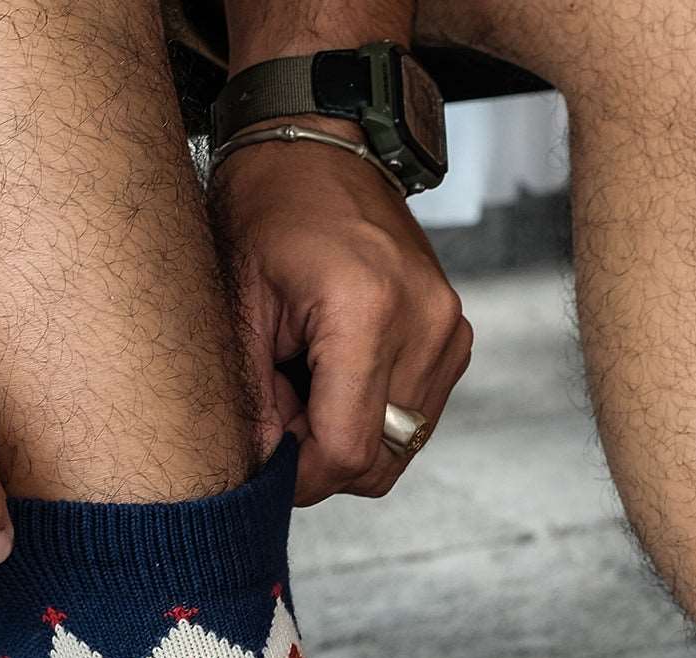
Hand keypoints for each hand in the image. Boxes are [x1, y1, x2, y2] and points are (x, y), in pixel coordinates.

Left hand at [212, 125, 471, 504]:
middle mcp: (425, 324)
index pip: (349, 451)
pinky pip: (416, 416)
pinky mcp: (456, 338)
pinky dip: (374, 412)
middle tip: (281, 407)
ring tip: (309, 376)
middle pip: (380, 461)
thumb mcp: (239, 305)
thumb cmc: (269, 206)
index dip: (303, 476)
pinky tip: (340, 367)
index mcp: (369, 311)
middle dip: (324, 456)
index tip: (268, 463)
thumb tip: (264, 474)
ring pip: (401, 446)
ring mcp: (449, 331)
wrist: (322, 143)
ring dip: (350, 433)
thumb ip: (252, 401)